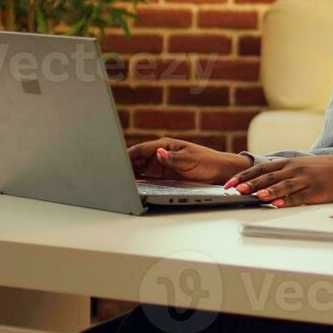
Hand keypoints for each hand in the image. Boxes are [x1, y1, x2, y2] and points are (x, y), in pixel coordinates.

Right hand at [127, 138, 249, 185]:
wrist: (220, 172)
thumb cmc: (208, 162)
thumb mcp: (191, 160)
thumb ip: (173, 158)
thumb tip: (158, 152)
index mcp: (165, 146)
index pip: (140, 149)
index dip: (126, 155)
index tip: (115, 161)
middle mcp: (160, 155)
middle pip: (136, 160)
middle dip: (124, 166)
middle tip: (112, 175)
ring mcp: (160, 166)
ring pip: (139, 170)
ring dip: (129, 175)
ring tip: (117, 182)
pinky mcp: (163, 177)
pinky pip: (146, 178)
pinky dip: (138, 182)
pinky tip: (130, 187)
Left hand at [225, 156, 332, 206]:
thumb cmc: (324, 169)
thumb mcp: (301, 165)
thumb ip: (282, 171)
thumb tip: (262, 178)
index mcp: (289, 163)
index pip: (261, 168)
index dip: (244, 176)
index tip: (230, 183)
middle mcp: (295, 169)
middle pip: (268, 176)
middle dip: (249, 184)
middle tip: (235, 190)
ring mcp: (305, 180)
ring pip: (283, 185)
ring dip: (267, 191)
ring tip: (254, 196)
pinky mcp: (316, 192)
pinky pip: (299, 197)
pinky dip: (288, 201)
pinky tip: (279, 204)